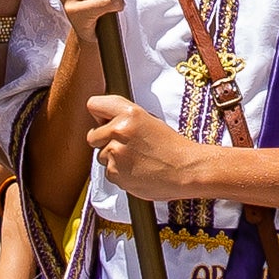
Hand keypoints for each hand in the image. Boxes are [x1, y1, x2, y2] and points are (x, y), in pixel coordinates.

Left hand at [82, 96, 222, 204]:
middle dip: (104, 141)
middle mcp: (119, 130)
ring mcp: (115, 153)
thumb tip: (102, 120)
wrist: (186, 170)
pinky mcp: (115, 173)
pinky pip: (108, 172)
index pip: (94, 104)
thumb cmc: (171, 146)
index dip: (99, 115)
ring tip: (137, 159)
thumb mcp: (149, 119)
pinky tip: (137, 170)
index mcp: (129, 112)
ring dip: (114, 159)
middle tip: (126, 145)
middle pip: (92, 136)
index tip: (105, 121)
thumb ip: (123, 116)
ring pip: (101, 156)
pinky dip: (120, 173)